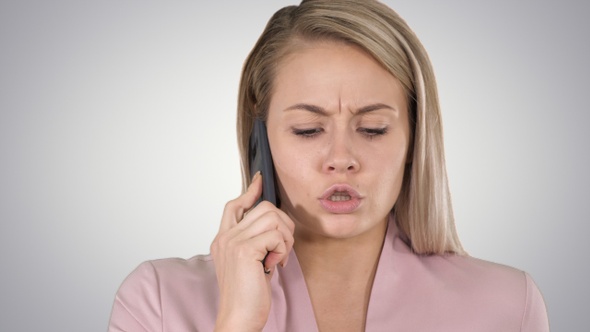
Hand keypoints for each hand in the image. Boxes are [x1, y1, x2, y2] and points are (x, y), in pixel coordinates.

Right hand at [211, 172, 294, 330]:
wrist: (238, 318)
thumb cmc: (247, 295)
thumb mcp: (249, 263)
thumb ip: (254, 242)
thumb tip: (274, 223)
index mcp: (222, 239)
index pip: (234, 205)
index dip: (250, 191)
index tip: (260, 180)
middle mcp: (225, 237)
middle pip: (264, 208)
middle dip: (283, 225)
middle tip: (282, 249)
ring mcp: (233, 242)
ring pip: (273, 218)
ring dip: (285, 238)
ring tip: (279, 258)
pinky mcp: (245, 250)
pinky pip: (276, 235)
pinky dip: (283, 249)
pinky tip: (275, 265)